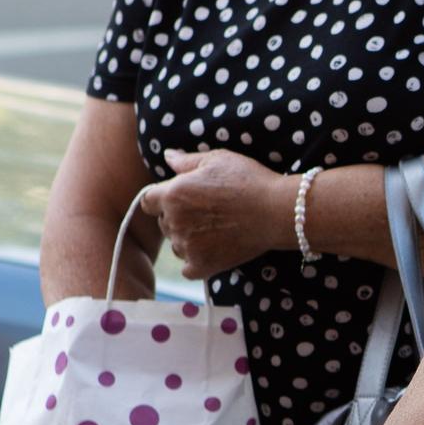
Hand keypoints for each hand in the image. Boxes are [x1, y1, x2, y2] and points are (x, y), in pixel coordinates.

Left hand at [141, 148, 294, 279]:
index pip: (147, 201)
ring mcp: (188, 247)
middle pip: (163, 223)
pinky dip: (197, 261)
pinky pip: (188, 268)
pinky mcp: (202, 266)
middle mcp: (175, 222)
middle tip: (206, 212)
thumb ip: (186, 161)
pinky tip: (213, 250)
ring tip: (214, 230)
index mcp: (173, 194)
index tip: (178, 198)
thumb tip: (167, 156)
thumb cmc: (248, 180)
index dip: (160, 199)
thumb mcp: (217, 160)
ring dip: (188, 239)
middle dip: (177, 217)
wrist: (277, 211)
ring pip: (176, 245)